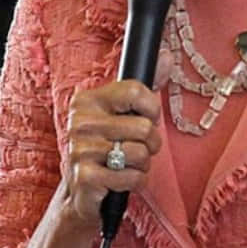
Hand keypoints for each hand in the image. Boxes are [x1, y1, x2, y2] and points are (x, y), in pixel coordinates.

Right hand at [59, 77, 164, 228]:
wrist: (81, 192)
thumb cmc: (106, 149)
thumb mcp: (121, 116)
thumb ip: (144, 87)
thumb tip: (166, 56)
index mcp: (87, 100)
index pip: (135, 91)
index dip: (151, 109)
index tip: (146, 119)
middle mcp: (80, 121)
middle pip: (143, 127)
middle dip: (151, 144)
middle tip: (138, 148)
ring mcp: (80, 149)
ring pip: (140, 154)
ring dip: (143, 165)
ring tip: (128, 165)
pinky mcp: (86, 177)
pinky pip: (132, 177)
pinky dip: (135, 182)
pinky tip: (121, 180)